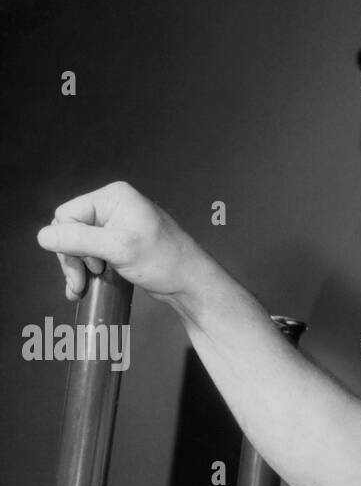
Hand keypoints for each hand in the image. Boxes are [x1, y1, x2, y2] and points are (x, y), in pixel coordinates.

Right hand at [36, 181, 204, 302]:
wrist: (191, 283)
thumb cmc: (164, 261)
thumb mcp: (118, 248)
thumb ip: (79, 240)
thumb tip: (43, 236)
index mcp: (113, 197)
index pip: (68, 213)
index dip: (67, 242)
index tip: (83, 268)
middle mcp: (114, 207)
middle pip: (72, 230)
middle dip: (72, 258)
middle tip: (79, 283)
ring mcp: (118, 227)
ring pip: (80, 244)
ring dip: (77, 268)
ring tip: (82, 288)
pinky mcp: (121, 245)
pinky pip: (93, 253)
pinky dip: (87, 271)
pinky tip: (84, 288)